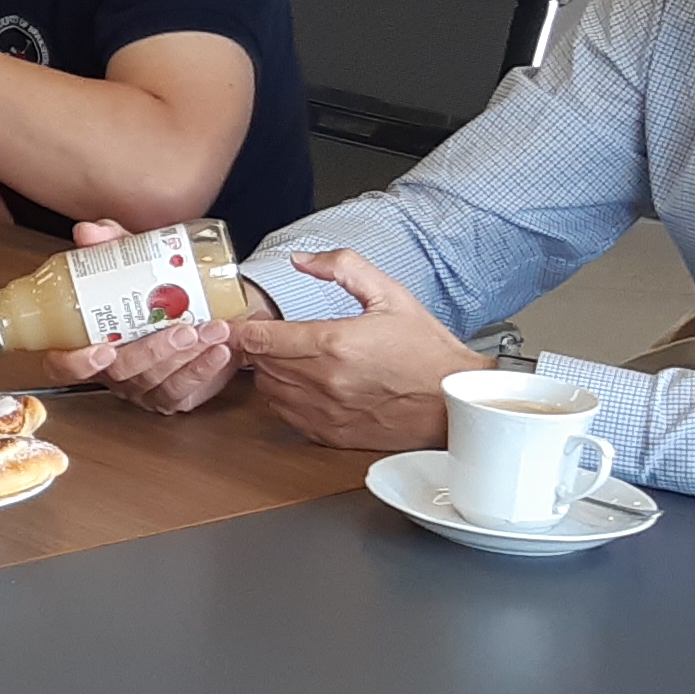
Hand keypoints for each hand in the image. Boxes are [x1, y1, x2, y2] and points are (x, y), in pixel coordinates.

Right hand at [44, 219, 248, 410]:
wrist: (205, 307)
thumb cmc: (160, 290)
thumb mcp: (136, 263)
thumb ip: (113, 246)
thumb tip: (90, 232)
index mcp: (87, 342)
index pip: (62, 365)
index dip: (76, 364)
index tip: (102, 349)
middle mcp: (111, 370)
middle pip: (121, 372)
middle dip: (153, 351)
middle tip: (182, 329)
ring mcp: (140, 387)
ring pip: (156, 380)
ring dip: (186, 355)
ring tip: (212, 329)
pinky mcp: (171, 396)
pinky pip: (183, 391)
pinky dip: (204, 369)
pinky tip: (219, 350)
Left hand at [227, 246, 466, 450]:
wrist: (455, 400)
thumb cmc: (427, 350)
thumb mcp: (390, 294)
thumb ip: (343, 268)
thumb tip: (302, 260)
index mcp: (335, 342)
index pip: (262, 337)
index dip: (243, 327)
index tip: (240, 322)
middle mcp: (324, 380)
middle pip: (259, 363)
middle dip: (258, 346)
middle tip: (270, 334)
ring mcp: (325, 411)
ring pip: (268, 390)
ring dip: (270, 372)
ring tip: (291, 358)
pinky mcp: (330, 433)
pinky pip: (285, 415)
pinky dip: (284, 398)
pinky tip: (303, 384)